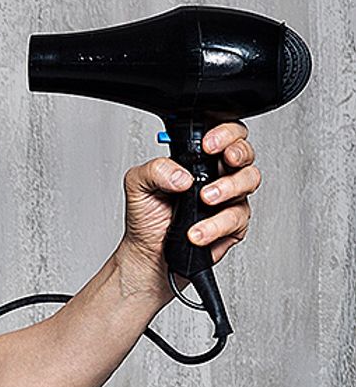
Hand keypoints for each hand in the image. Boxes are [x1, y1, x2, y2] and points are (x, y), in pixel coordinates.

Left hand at [120, 121, 262, 279]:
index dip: (224, 133)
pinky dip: (216, 225)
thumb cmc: (148, 217)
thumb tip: (181, 176)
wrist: (148, 253)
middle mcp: (218, 175)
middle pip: (245, 152)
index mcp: (198, 159)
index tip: (207, 144)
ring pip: (249, 181)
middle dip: (237, 152)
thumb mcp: (138, 185)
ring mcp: (229, 199)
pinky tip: (198, 230)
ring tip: (205, 199)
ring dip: (228, 187)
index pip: (223, 134)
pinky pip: (237, 218)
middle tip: (223, 160)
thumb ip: (155, 170)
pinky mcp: (234, 225)